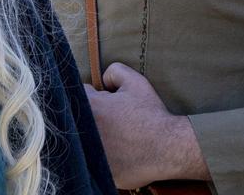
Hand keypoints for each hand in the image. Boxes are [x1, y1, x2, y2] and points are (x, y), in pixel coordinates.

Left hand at [83, 62, 210, 188]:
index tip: (107, 104)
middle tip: (111, 122)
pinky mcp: (95, 171)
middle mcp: (83, 129)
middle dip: (91, 117)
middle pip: (77, 118)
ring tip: (114, 139)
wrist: (166, 147)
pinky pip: (92, 162)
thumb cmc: (151, 114)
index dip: (95, 98)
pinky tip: (117, 154)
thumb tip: (102, 80)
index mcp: (90, 105)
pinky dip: (100, 157)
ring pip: (82, 140)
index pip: (78, 95)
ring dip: (92, 137)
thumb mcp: (136, 82)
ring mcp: (88, 152)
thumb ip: (114, 72)